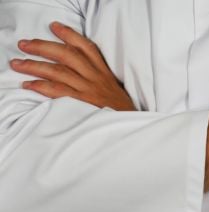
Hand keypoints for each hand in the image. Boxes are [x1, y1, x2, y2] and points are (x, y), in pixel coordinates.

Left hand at [10, 22, 134, 110]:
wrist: (129, 126)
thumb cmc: (120, 111)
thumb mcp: (114, 89)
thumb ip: (99, 78)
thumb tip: (78, 71)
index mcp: (104, 73)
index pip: (86, 47)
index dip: (69, 34)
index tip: (54, 27)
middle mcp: (96, 78)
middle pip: (67, 55)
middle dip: (42, 47)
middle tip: (24, 45)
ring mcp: (88, 91)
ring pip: (58, 71)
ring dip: (34, 66)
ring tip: (18, 64)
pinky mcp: (81, 104)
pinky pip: (57, 91)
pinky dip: (41, 86)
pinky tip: (28, 85)